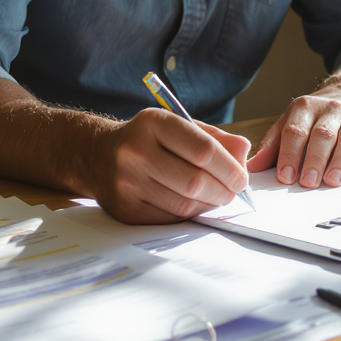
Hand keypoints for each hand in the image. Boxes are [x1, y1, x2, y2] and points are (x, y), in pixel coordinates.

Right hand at [92, 109, 250, 223]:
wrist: (97, 155)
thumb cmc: (148, 140)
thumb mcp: (178, 126)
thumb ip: (214, 138)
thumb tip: (244, 152)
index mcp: (153, 123)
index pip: (202, 149)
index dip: (230, 167)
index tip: (241, 177)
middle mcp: (135, 151)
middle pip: (195, 181)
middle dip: (224, 190)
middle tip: (233, 192)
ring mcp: (126, 182)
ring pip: (184, 204)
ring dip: (209, 204)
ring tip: (215, 197)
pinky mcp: (124, 209)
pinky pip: (170, 218)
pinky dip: (190, 214)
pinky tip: (193, 204)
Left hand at [247, 92, 340, 187]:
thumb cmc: (315, 118)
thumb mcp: (289, 123)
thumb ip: (272, 146)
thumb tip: (252, 167)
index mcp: (304, 108)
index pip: (295, 131)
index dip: (289, 154)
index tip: (285, 176)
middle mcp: (330, 109)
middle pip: (322, 135)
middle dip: (314, 159)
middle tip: (307, 182)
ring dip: (340, 160)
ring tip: (332, 181)